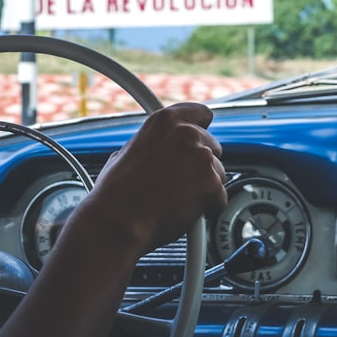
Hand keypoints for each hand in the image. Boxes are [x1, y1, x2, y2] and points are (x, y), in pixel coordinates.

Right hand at [83, 102, 226, 255]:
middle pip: (212, 146)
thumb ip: (155, 144)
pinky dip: (207, 207)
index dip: (201, 129)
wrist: (118, 223)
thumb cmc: (116, 194)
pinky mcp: (212, 185)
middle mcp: (187, 134)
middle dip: (200, 165)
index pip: (201, 113)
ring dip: (204, 186)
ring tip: (176, 199)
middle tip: (179, 182)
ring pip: (219, 173)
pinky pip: (220, 197)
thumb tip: (162, 149)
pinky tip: (184, 212)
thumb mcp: (128, 152)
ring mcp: (202, 158)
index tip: (200, 139)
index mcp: (165, 121)